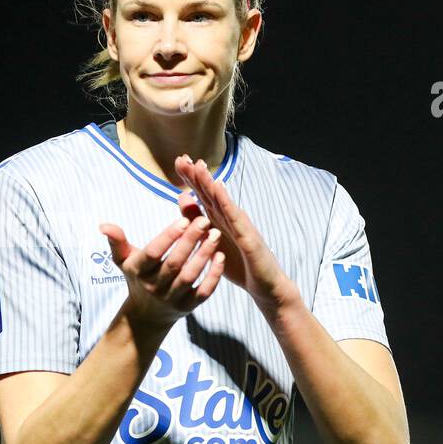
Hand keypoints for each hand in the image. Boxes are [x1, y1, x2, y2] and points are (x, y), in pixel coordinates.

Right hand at [99, 213, 225, 332]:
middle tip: (204, 220)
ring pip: (190, 276)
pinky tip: (221, 257)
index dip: (168, 237)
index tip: (183, 220)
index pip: (153, 253)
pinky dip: (214, 276)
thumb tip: (103, 225)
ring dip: (204, 255)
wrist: (147, 315)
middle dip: (190, 241)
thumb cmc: (138, 278)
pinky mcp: (188, 307)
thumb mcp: (124, 260)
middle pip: (174, 264)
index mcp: (139, 271)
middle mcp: (154, 287)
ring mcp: (172, 298)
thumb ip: (117, 241)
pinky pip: (203, 292)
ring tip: (215, 234)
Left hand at [174, 155, 294, 309]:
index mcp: (218, 220)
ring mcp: (240, 226)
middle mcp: (229, 218)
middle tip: (183, 158)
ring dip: (210, 183)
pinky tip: (219, 189)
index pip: (203, 195)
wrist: (264, 285)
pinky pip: (235, 218)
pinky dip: (226, 202)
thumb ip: (196, 220)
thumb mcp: (210, 242)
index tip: (178, 161)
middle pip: (211, 193)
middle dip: (197, 175)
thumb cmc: (238, 264)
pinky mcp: (248, 237)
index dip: (192, 178)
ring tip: (199, 167)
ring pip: (222, 201)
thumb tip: (182, 197)